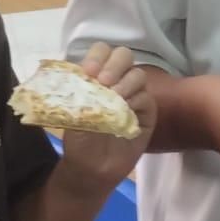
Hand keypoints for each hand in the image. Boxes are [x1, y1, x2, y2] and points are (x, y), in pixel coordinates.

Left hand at [58, 45, 153, 186]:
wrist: (91, 169)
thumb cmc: (79, 139)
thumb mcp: (72, 112)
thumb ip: (81, 91)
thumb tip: (88, 76)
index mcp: (97, 75)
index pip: (101, 51)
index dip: (97, 57)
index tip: (88, 73)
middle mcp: (117, 81)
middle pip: (124, 55)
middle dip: (114, 65)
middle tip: (103, 82)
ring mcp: (134, 95)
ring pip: (137, 74)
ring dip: (125, 83)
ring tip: (114, 98)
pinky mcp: (147, 112)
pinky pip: (146, 97)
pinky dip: (135, 101)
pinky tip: (124, 111)